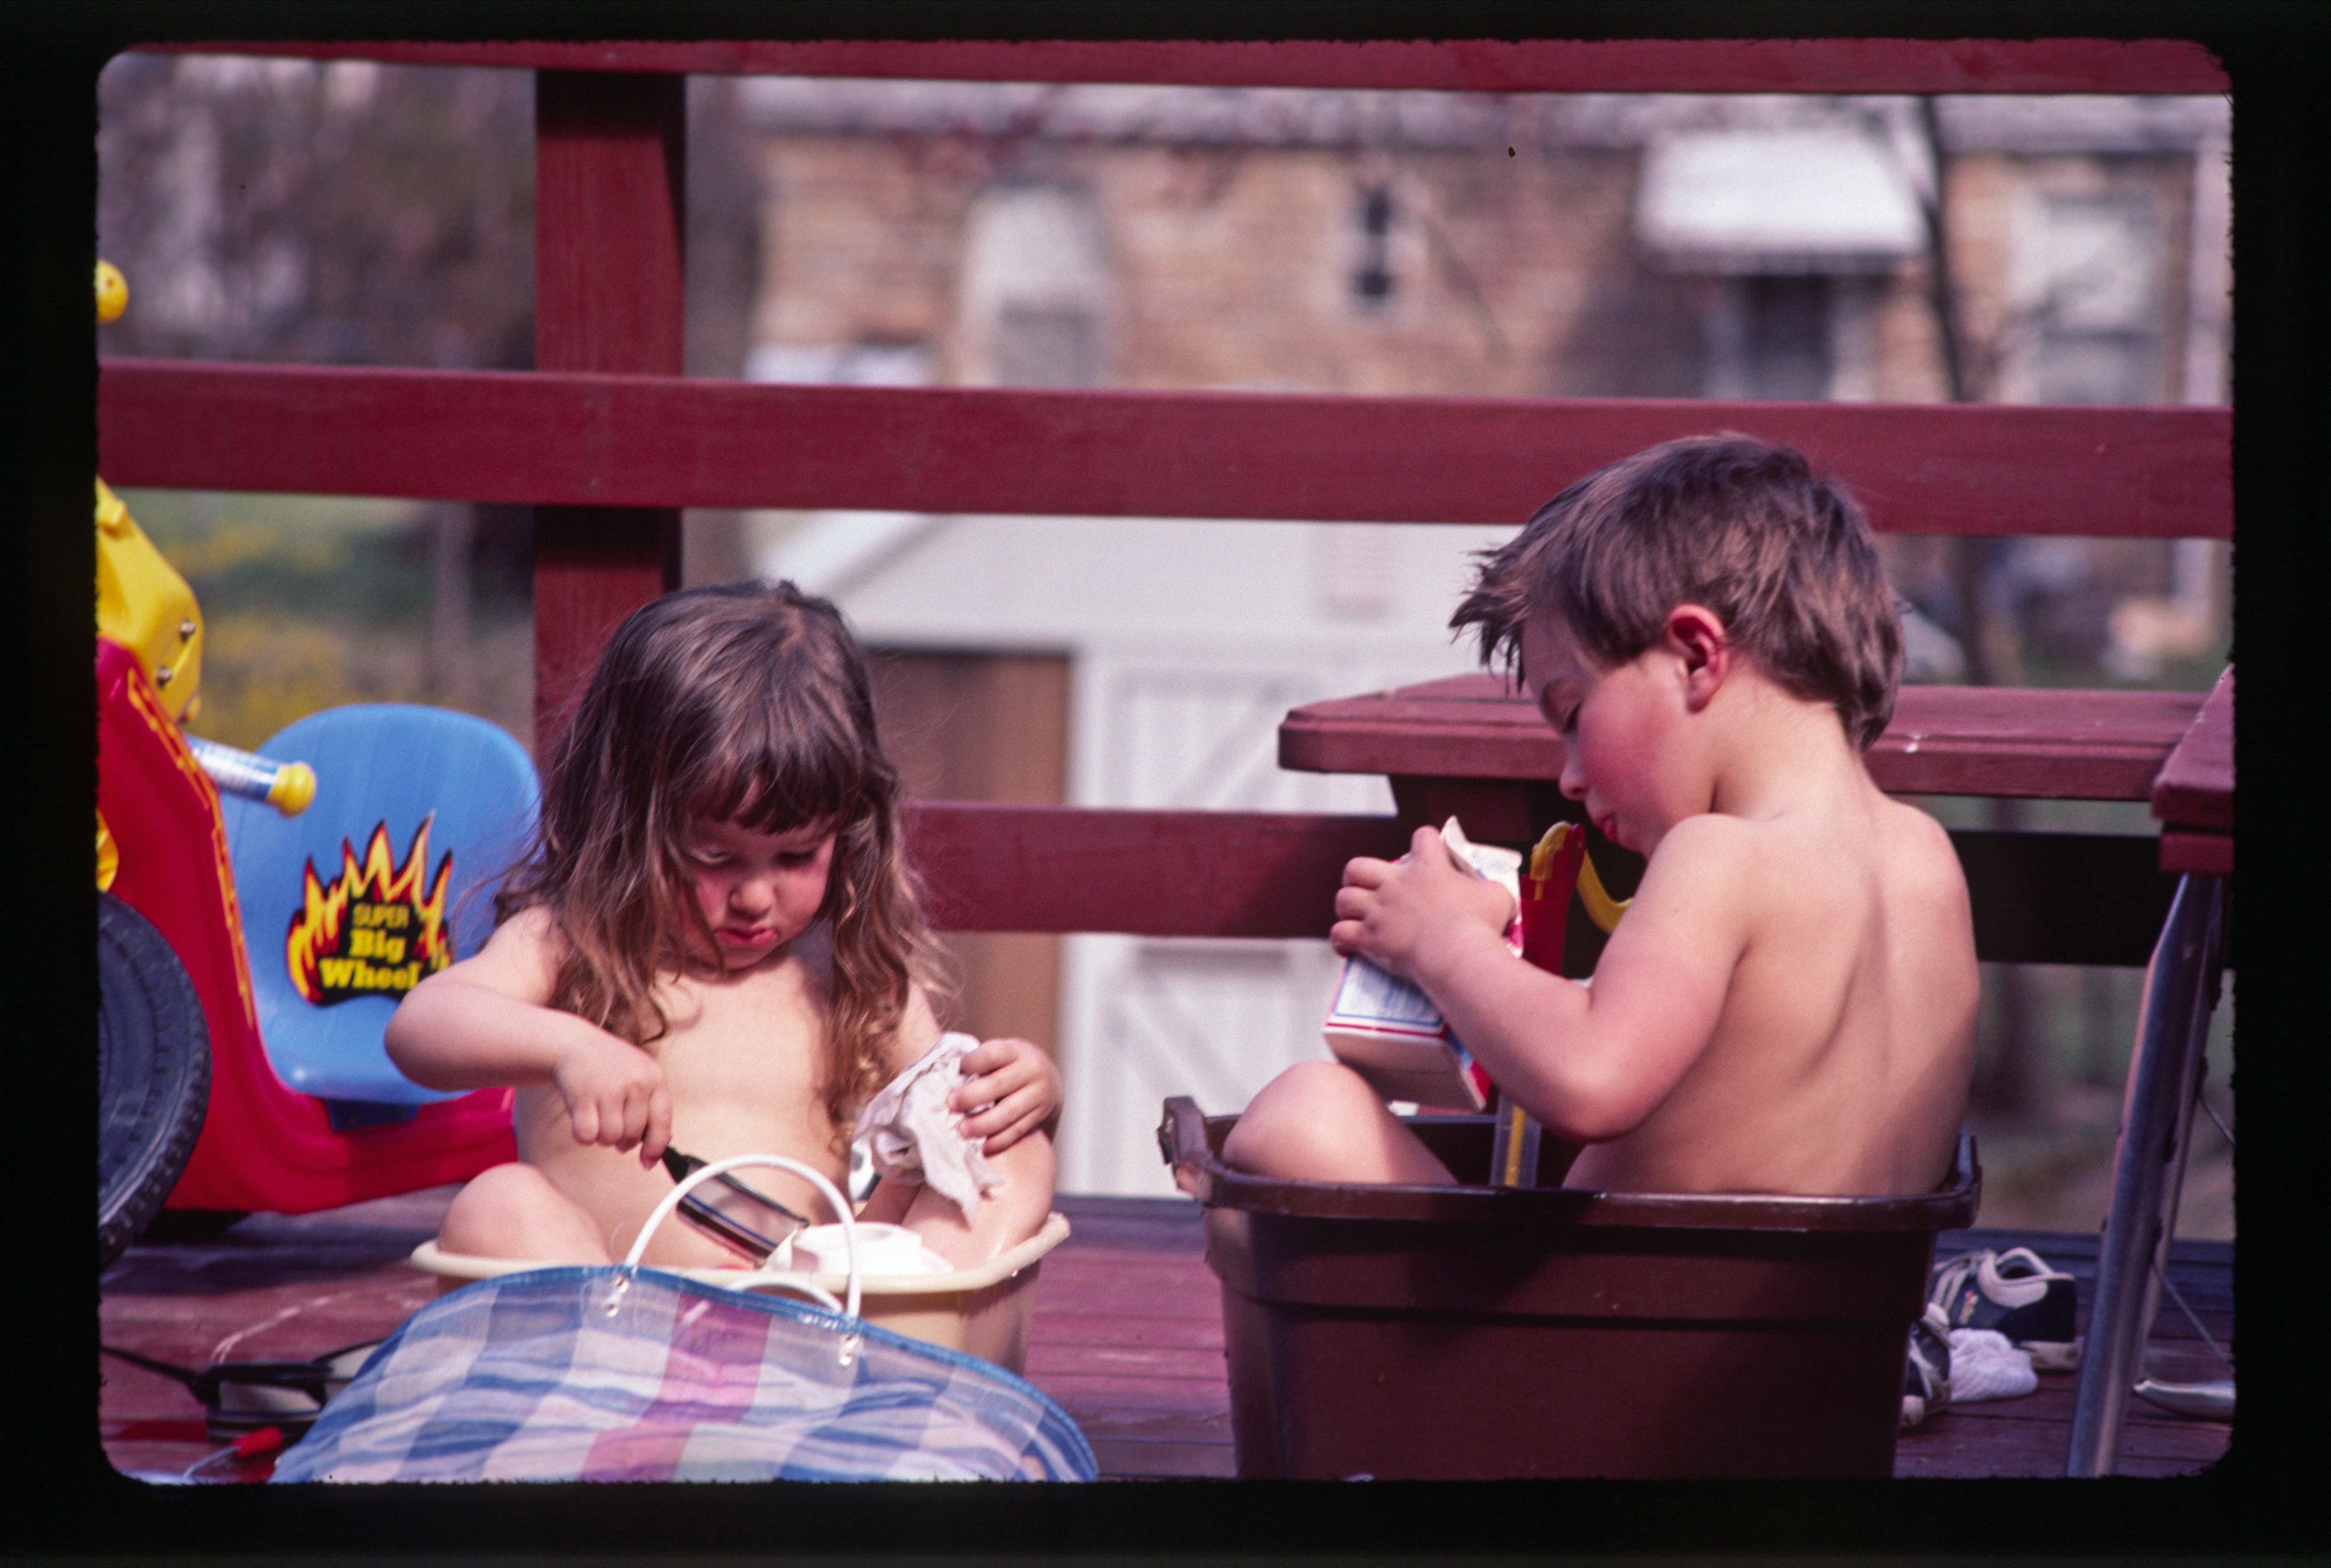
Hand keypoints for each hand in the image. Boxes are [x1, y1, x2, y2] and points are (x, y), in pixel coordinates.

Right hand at [550, 1028, 672, 1166]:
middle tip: (612, 1125)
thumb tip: (654, 1155)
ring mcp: (609, 1088)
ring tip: (598, 1118)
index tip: (647, 1162)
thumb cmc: (610, 1067)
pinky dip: (582, 1135)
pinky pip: (586, 1136)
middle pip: (633, 1135)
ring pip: (610, 1138)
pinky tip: (582, 1118)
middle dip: (622, 1140)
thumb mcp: (639, 1076)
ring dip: (601, 1137)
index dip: (655, 1147)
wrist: (573, 1045)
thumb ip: (651, 1109)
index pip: (663, 1122)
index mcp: (655, 1077)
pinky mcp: (583, 1096)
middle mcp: (636, 1082)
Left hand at [948, 1036, 1060, 1152]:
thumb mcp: (1002, 1055)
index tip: (955, 1072)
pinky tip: (982, 1147)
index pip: (992, 1055)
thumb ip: (981, 1064)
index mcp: (1016, 1051)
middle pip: (998, 1085)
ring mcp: (1039, 1094)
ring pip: (1008, 1112)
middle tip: (950, 1105)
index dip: (970, 1063)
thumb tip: (945, 1078)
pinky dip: (998, 1140)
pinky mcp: (1040, 1116)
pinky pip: (1017, 1131)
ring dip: (982, 1124)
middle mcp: (1032, 1070)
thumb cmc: (1010, 1066)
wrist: (1048, 1080)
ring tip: (962, 1131)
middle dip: (971, 1097)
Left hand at [1330, 825, 1514, 979]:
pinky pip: (1340, 934)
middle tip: (1369, 887)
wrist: (1456, 954)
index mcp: (1428, 867)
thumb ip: (1489, 889)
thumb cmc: (1480, 925)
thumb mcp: (1498, 897)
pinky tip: (1345, 947)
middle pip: (1359, 866)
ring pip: (1344, 898)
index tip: (1430, 852)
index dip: (1426, 842)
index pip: (1423, 837)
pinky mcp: (1370, 937)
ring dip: (1347, 907)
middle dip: (1358, 875)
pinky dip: (1340, 940)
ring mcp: (1379, 910)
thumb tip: (1491, 895)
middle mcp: (1396, 884)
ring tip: (1355, 916)